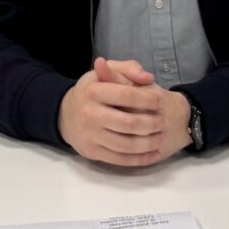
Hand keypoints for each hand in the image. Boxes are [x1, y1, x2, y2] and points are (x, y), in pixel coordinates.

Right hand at [57, 58, 188, 168]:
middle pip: (129, 124)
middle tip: (164, 122)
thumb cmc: (92, 90)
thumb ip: (129, 69)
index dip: (149, 100)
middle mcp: (90, 114)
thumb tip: (148, 78)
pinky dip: (140, 159)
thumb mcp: (106, 71)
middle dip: (152, 124)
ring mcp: (90, 135)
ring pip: (126, 145)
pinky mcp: (92, 152)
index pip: (127, 95)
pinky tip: (153, 154)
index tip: (161, 102)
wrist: (65, 114)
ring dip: (149, 143)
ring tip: (161, 137)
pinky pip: (120, 160)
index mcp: (93, 90)